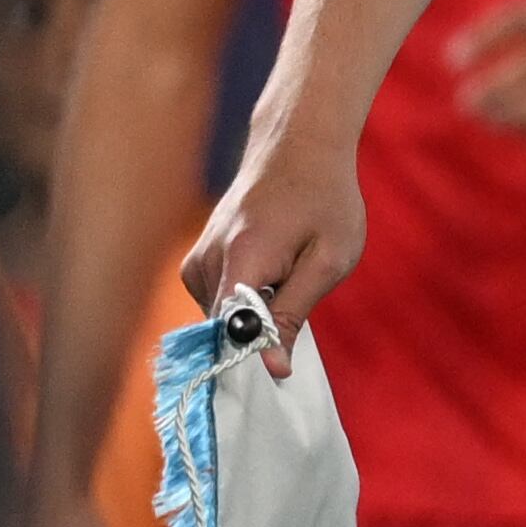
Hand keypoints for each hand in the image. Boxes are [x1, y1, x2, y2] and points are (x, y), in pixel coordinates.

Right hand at [183, 109, 365, 367]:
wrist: (298, 147)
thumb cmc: (325, 201)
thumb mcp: (329, 260)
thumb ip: (293, 315)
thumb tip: (271, 368)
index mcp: (239, 262)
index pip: (229, 335)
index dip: (250, 361)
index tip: (274, 379)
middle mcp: (205, 264)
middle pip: (225, 331)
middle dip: (261, 334)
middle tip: (301, 303)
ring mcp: (197, 262)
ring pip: (224, 318)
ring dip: (258, 312)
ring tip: (290, 273)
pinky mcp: (198, 262)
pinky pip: (220, 301)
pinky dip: (248, 299)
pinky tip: (274, 268)